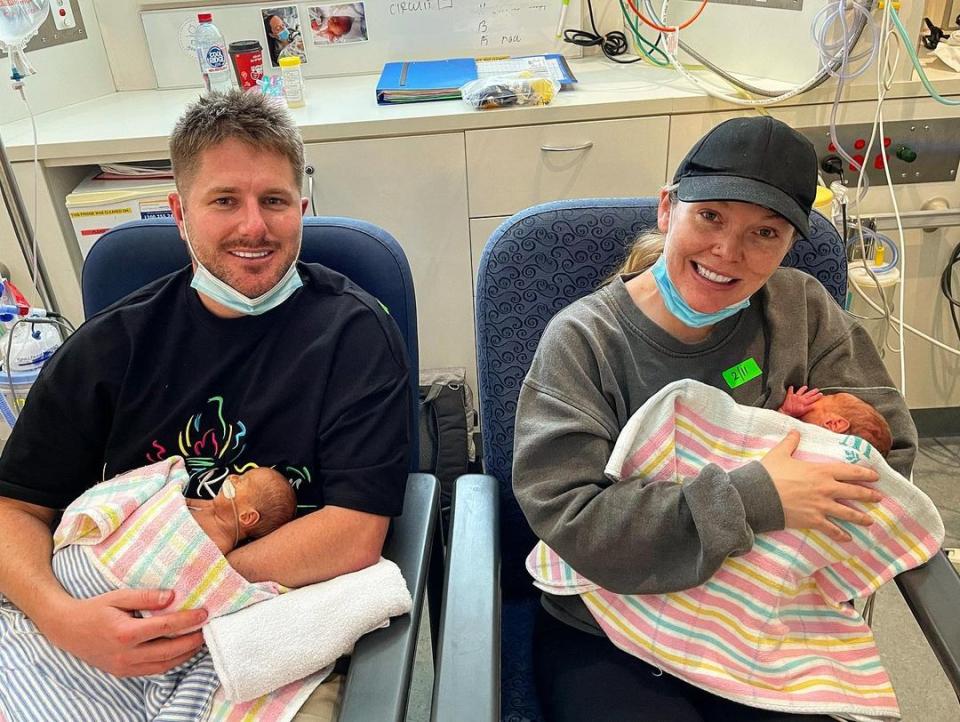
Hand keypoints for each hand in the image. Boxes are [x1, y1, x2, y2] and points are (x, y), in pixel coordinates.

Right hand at [44, 589, 206, 676]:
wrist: (67, 629)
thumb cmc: (94, 609)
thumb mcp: (119, 596)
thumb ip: (146, 597)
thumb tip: (172, 597)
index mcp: (125, 633)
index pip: (166, 628)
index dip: (188, 620)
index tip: (205, 613)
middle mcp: (126, 654)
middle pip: (169, 651)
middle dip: (192, 641)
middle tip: (208, 630)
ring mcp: (124, 667)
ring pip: (163, 666)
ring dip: (184, 655)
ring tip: (199, 641)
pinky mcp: (122, 672)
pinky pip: (152, 671)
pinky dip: (170, 663)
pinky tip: (180, 652)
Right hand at [761, 430, 881, 542]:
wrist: (759, 495)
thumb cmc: (769, 473)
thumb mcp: (780, 453)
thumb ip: (790, 442)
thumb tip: (795, 431)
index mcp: (821, 471)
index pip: (849, 471)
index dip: (865, 473)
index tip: (875, 476)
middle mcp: (826, 488)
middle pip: (854, 492)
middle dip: (868, 495)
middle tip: (879, 498)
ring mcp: (821, 506)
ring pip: (847, 513)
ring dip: (861, 518)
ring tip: (869, 521)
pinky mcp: (813, 520)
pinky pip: (831, 529)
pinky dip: (841, 535)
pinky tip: (848, 539)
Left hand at [778, 385, 822, 417]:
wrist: (786, 412)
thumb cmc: (794, 413)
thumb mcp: (803, 411)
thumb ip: (809, 408)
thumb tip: (815, 405)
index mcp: (804, 402)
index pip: (812, 398)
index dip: (817, 396)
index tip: (821, 393)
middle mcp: (800, 398)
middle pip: (808, 394)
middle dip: (813, 391)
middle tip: (817, 389)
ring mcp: (795, 397)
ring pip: (800, 391)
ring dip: (803, 389)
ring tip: (806, 387)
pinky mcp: (789, 396)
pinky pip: (790, 391)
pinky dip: (790, 389)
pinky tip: (791, 386)